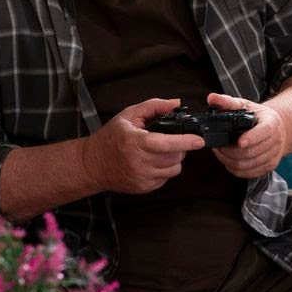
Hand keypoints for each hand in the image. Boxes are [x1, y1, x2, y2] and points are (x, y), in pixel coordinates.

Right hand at [83, 98, 204, 193]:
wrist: (92, 164)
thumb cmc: (110, 138)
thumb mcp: (128, 115)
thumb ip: (154, 106)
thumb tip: (176, 103)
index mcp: (135, 142)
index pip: (166, 144)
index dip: (185, 142)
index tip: (199, 140)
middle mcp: (139, 162)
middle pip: (174, 157)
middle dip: (180, 147)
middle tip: (172, 139)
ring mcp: (142, 177)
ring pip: (173, 169)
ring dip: (174, 159)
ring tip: (161, 151)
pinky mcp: (144, 187)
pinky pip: (165, 178)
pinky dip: (164, 169)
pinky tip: (152, 161)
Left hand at [206, 92, 286, 178]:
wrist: (277, 129)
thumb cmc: (257, 116)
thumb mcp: (245, 105)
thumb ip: (227, 102)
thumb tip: (211, 98)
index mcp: (271, 123)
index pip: (263, 132)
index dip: (251, 138)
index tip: (239, 141)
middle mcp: (275, 141)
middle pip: (251, 152)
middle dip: (230, 151)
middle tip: (218, 146)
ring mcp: (273, 156)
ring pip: (248, 164)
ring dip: (230, 160)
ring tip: (220, 152)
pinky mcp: (268, 167)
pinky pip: (249, 173)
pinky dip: (235, 169)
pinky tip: (228, 160)